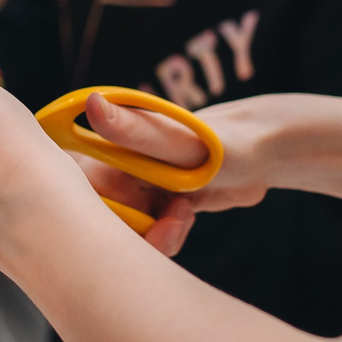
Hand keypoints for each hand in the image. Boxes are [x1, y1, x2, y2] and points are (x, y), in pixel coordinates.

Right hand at [71, 91, 285, 255]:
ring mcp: (134, 188)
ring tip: (183, 215)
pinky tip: (184, 219)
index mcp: (108, 147)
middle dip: (134, 234)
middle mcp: (115, 167)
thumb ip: (131, 130)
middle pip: (101, 220)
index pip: (79, 192)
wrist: (262, 154)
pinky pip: (144, 237)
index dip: (98, 217)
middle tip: (171, 224)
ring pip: (124, 233)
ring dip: (153, 237)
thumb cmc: (223, 141)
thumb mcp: (177, 141)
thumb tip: (90, 103)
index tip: (132, 222)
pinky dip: (163, 238)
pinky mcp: (153, 206)